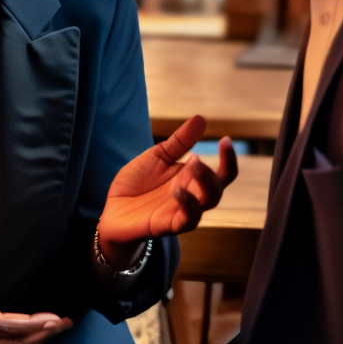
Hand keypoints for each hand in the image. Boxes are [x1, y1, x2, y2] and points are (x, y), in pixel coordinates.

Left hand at [97, 115, 236, 261]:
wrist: (113, 209)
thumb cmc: (138, 183)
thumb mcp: (157, 156)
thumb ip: (180, 142)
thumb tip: (201, 118)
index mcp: (193, 179)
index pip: (222, 173)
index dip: (229, 159)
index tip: (225, 140)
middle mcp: (193, 196)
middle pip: (218, 188)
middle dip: (210, 172)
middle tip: (195, 157)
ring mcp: (182, 211)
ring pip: (208, 203)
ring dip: (203, 184)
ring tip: (190, 166)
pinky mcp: (169, 225)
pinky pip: (187, 219)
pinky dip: (188, 205)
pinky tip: (178, 191)